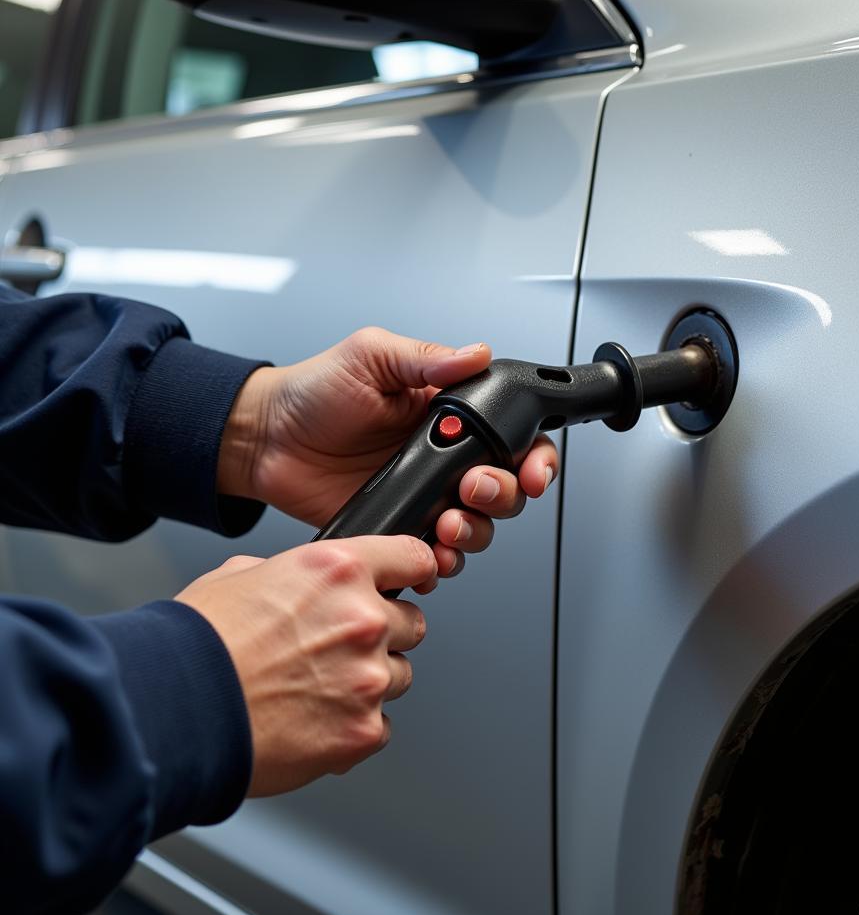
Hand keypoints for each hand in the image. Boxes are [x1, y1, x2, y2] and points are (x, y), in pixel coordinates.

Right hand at [176, 536, 436, 795]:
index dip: (412, 570)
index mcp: (338, 570)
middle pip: (411, 622)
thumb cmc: (196, 646)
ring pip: (399, 675)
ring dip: (369, 681)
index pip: (413, 558)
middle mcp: (362, 618)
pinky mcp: (361, 730)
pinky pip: (380, 726)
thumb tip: (298, 582)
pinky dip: (354, 727)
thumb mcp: (240, 576)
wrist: (172, 713)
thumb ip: (289, 573)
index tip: (411, 580)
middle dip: (383, 633)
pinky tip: (315, 721)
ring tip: (316, 689)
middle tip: (337, 649)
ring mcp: (367, 677)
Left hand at [217, 327, 558, 575]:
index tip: (532, 470)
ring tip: (447, 523)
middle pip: (506, 489)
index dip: (535, 457)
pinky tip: (430, 552)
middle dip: (502, 495)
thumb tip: (476, 353)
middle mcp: (444, 457)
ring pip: (478, 526)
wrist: (266, 439)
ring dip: (474, 531)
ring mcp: (423, 495)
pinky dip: (441, 561)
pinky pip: (435, 554)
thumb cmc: (313, 392)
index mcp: (447, 414)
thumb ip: (425, 358)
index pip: (513, 437)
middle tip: (472, 488)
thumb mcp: (371, 357)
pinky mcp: (398, 526)